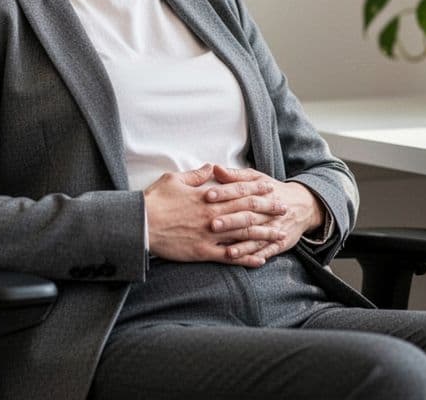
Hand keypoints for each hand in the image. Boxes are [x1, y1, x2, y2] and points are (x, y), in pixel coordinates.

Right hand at [143, 164, 290, 266]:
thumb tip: (211, 166)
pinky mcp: (203, 252)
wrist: (140, 226)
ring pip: (243, 234)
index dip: (256, 189)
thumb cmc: (155, 201)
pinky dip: (246, 258)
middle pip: (247, 211)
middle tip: (284, 208)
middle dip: (267, 209)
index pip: (237, 190)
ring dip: (264, 233)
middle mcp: (213, 215)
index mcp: (207, 196)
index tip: (270, 188)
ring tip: (280, 234)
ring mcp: (210, 235)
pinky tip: (260, 259)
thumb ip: (196, 174)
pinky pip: (230, 256)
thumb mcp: (174, 179)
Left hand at [204, 165, 324, 264]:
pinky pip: (269, 250)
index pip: (241, 191)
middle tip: (213, 224)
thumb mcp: (257, 179)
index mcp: (261, 192)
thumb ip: (235, 176)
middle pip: (248, 215)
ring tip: (228, 251)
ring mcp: (275, 227)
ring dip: (243, 245)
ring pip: (258, 236)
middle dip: (231, 220)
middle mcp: (268, 210)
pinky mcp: (280, 242)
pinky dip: (258, 256)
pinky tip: (248, 262)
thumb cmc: (273, 191)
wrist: (303, 206)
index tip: (208, 195)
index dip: (225, 193)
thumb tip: (215, 168)